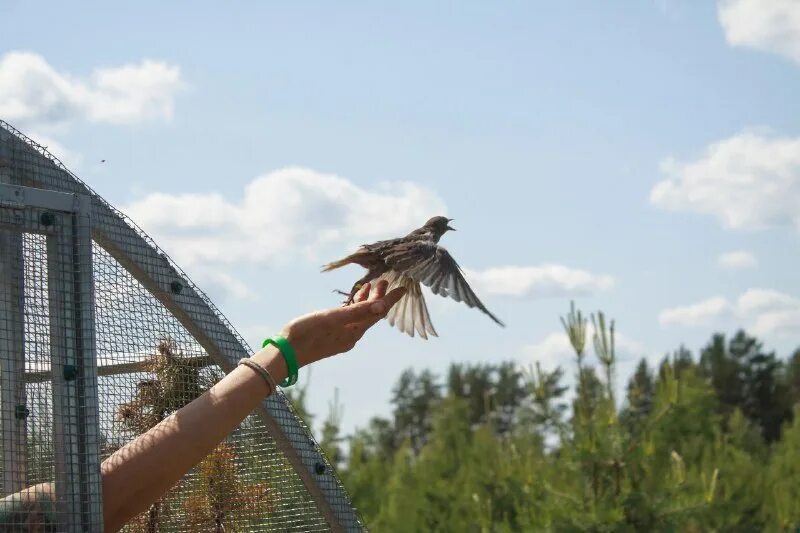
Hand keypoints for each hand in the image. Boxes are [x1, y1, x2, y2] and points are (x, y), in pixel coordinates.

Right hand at [280, 280, 404, 365]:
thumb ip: (357, 311)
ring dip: (366, 300)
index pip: (379, 313)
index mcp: (355, 331)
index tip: (404, 287)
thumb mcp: (333, 318)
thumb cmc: (307, 333)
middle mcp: (352, 336)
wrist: (285, 354)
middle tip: (384, 280)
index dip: (391, 299)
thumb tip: (382, 306)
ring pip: (360, 316)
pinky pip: (349, 319)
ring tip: (371, 285)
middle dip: (379, 297)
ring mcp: (341, 337)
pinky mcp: (331, 336)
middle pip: (371, 314)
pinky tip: (350, 300)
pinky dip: (354, 307)